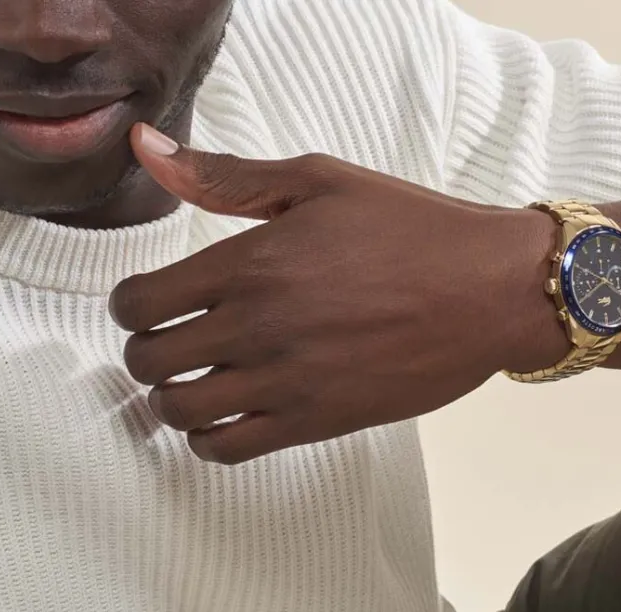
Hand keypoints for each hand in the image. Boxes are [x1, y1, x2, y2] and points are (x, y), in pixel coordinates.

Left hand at [109, 125, 566, 464]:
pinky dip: (210, 441)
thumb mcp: (321, 181)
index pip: (138, 302)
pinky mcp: (319, 421)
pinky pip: (230, 450)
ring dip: (172, 399)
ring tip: (197, 384)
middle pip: (149, 361)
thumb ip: (227, 177)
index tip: (150, 306)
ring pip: (180, 411)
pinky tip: (226, 420)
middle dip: (145, 354)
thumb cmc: (415, 231)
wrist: (490, 291)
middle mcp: (258, 326)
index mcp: (251, 262)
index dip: (130, 307)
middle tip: (170, 346)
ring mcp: (288, 381)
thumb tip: (147, 152)